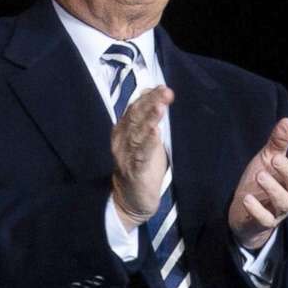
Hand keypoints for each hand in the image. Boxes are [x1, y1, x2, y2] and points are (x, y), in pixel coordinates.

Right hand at [110, 83, 172, 223]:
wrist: (129, 200)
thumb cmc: (139, 166)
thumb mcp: (143, 139)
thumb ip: (147, 119)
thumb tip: (156, 96)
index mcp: (123, 131)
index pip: (134, 109)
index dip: (148, 97)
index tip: (162, 87)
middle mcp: (121, 141)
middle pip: (135, 118)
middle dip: (150, 103)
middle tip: (165, 92)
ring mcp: (126, 157)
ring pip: (137, 134)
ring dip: (149, 120)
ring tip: (160, 107)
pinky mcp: (134, 172)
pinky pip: (141, 156)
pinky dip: (147, 144)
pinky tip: (155, 134)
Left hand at [226, 116, 287, 250]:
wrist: (244, 212)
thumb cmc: (261, 182)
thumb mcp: (268, 159)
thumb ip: (278, 143)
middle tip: (275, 159)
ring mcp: (278, 210)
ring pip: (284, 202)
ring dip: (273, 188)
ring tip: (260, 175)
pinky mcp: (264, 222)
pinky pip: (265, 219)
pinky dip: (257, 210)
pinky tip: (247, 198)